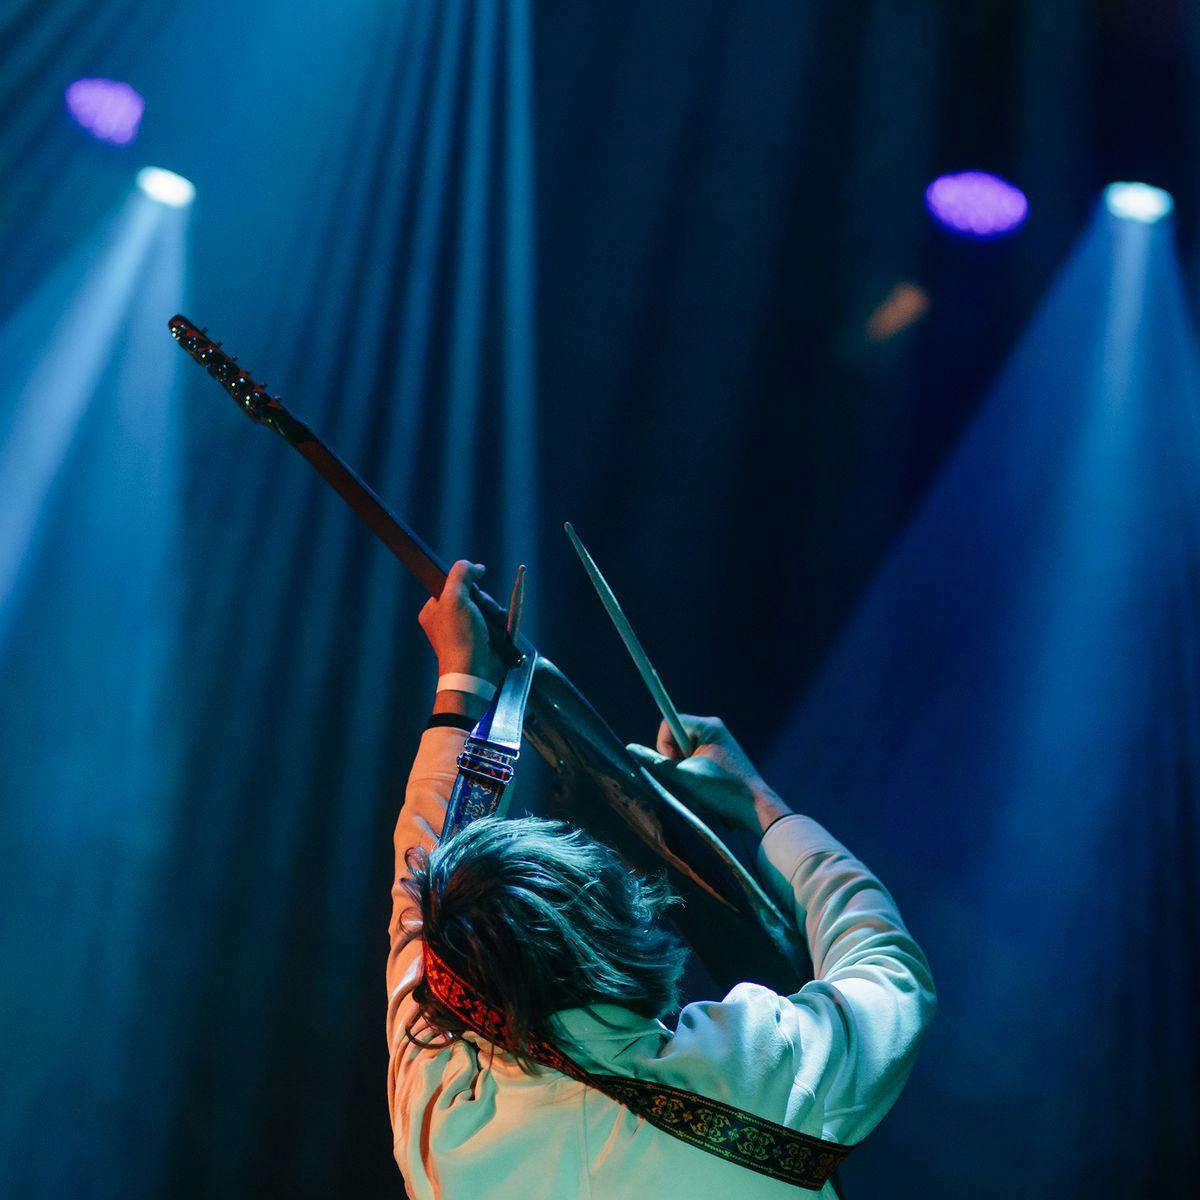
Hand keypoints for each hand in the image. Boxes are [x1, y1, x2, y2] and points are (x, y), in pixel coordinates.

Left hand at [418, 560, 504, 683]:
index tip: (471, 593)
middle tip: (481, 612)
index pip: (452, 585)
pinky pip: (496, 621)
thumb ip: (461, 573)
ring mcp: (467, 630)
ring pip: (487, 608)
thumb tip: (477, 567)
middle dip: (484, 602)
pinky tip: (499, 632)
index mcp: (434, 610)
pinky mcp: (483, 639)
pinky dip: (500, 623)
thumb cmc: (460, 636)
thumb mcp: (455, 597)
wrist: (475, 672)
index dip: (466, 585)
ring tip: (492, 626)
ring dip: (494, 613)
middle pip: (474, 596)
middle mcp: (448, 619)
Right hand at [626, 714, 792, 835]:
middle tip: (686, 778)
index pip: (669, 723)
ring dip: (684, 770)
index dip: (664, 745)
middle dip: (675, 760)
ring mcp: (718, 743)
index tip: (675, 765)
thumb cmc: (723, 790)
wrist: (756, 808)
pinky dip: (693, 774)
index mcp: (708, 726)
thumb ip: (657, 762)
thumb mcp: (685, 777)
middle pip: (676, 737)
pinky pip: (694, 759)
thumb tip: (630, 749)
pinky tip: (705, 789)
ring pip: (684, 751)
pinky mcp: (719, 756)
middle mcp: (714, 729)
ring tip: (698, 787)